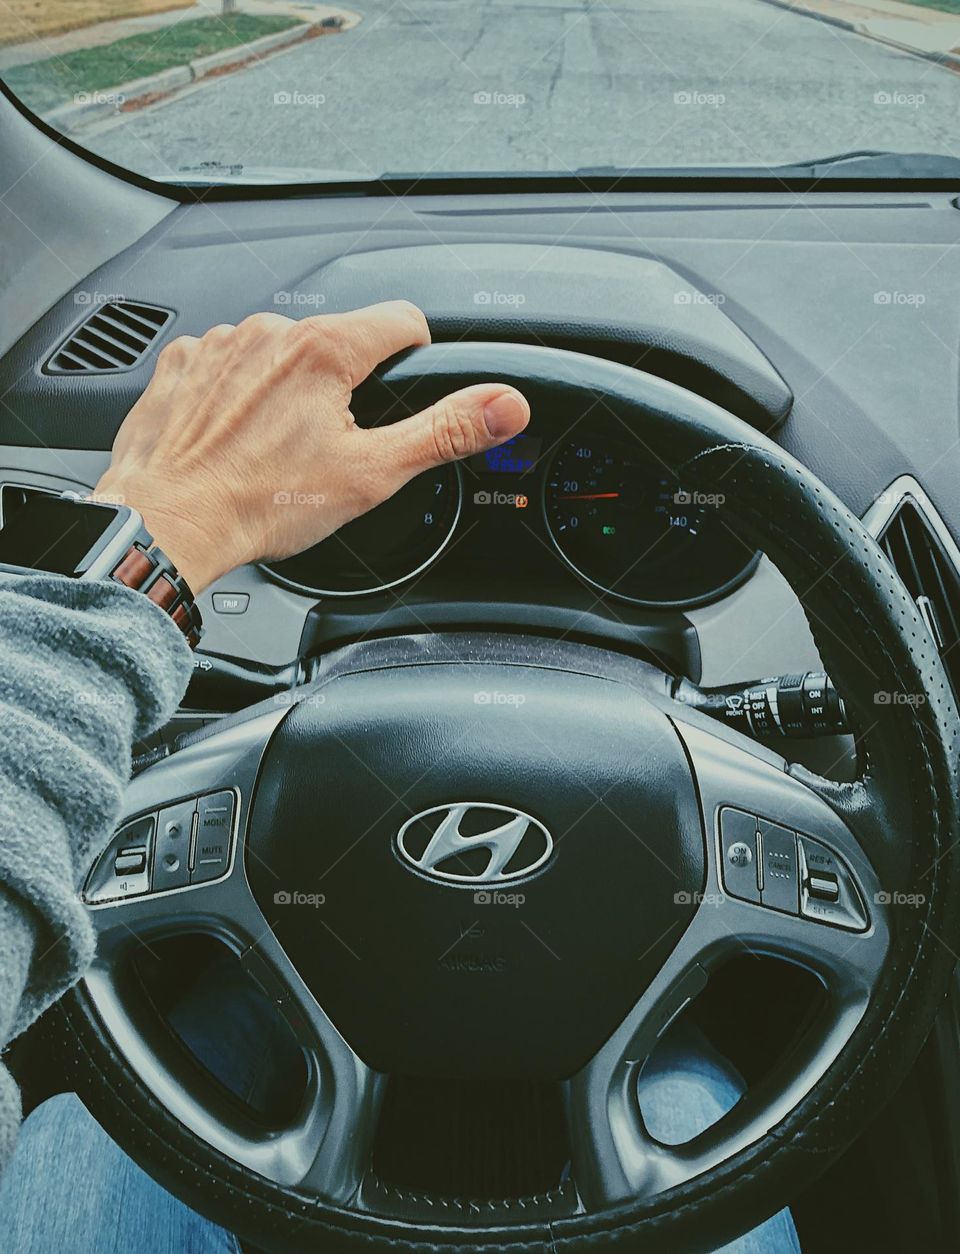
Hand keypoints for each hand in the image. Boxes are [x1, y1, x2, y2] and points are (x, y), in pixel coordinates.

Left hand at [94, 302, 528, 593]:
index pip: (402, 319)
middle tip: (334, 444)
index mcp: (324, 349)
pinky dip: (239, 395)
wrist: (169, 522)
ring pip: (281, 353)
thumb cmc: (260, 504)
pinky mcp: (183, 365)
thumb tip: (507, 405)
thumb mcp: (373, 474)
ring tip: (278, 448)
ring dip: (289, 388)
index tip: (407, 381)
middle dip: (346, 384)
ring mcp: (220, 345)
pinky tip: (238, 439)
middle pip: (338, 340)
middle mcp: (270, 332)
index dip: (417, 352)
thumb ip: (445, 431)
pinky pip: (228, 365)